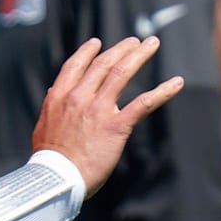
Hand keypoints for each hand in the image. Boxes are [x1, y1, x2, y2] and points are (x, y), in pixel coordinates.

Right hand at [32, 36, 182, 197]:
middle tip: (135, 41)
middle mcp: (79, 96)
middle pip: (104, 64)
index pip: (76, 65)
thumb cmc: (49, 159)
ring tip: (152, 44)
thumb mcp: (43, 125)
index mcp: (60, 96)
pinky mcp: (116, 126)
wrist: (58, 179)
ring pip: (123, 73)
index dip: (88, 52)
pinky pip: (144, 103)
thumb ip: (51, 106)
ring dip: (139, 56)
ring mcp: (98, 109)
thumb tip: (54, 91)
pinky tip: (176, 83)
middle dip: (122, 49)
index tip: (98, 43)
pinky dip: (163, 91)